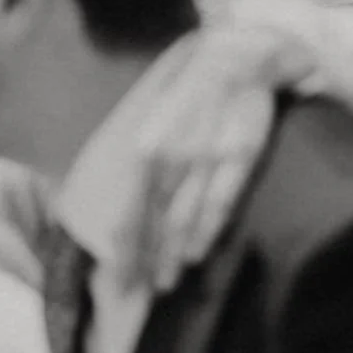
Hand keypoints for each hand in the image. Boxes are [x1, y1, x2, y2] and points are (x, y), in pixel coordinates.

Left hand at [112, 28, 279, 291]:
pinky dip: (205, 232)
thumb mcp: (151, 126)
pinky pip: (219, 203)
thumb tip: (123, 211)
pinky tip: (194, 254)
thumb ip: (139, 167)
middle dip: (142, 261)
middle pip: (152, 221)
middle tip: (133, 293)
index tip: (115, 278)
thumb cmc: (187, 99)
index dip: (121, 247)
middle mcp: (170, 157)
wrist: (234, 59)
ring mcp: (205, 159)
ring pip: (184, 218)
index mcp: (144, 149)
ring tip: (164, 283)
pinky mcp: (237, 158)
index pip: (127, 210)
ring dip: (171, 255)